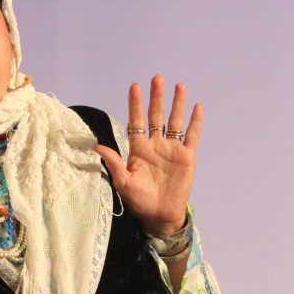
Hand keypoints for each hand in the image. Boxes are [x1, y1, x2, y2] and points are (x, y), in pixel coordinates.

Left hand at [93, 75, 201, 235]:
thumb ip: (113, 162)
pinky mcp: (187, 156)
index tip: (134, 86)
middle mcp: (155, 144)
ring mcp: (172, 149)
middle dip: (156, 97)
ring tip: (178, 86)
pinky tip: (197, 107)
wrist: (160, 215)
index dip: (136, 104)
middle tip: (157, 78)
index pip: (136, 121)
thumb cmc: (139, 200)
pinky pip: (192, 136)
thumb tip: (95, 146)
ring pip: (175, 121)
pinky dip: (195, 122)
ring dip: (177, 104)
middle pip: (156, 116)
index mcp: (138, 149)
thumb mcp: (123, 182)